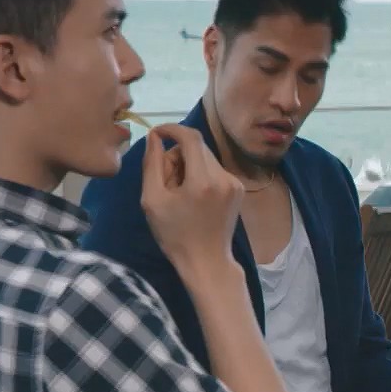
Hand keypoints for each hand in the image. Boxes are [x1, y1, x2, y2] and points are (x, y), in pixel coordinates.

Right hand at [140, 124, 243, 270]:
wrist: (207, 262)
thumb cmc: (175, 235)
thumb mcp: (153, 200)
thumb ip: (152, 165)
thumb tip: (154, 138)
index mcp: (203, 180)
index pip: (191, 137)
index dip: (172, 129)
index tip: (157, 133)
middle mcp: (224, 177)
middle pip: (197, 147)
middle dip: (177, 155)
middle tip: (163, 178)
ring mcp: (234, 183)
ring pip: (206, 158)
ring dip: (188, 165)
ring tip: (177, 191)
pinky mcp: (238, 189)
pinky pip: (214, 170)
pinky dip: (200, 175)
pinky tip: (192, 197)